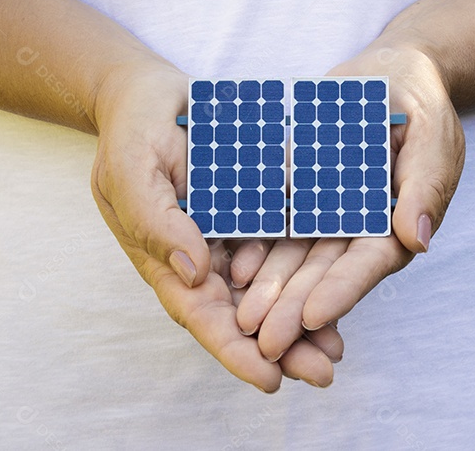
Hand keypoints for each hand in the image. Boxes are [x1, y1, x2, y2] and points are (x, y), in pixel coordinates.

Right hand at [89, 64, 336, 390]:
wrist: (153, 94)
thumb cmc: (133, 132)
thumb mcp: (133, 170)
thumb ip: (158, 221)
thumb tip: (195, 272)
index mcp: (167, 261)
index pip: (203, 317)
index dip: (235, 351)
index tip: (271, 378)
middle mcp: (204, 260)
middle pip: (244, 317)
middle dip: (282, 350)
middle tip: (323, 372)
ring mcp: (233, 239)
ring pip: (271, 293)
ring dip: (303, 323)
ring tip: (337, 350)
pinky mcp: (260, 215)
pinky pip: (287, 251)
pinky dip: (311, 275)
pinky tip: (341, 292)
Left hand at [247, 43, 464, 362]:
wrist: (390, 73)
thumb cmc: (423, 103)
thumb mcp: (434, 135)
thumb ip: (426, 185)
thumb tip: (418, 238)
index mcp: (398, 223)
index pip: (369, 264)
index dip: (342, 290)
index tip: (313, 317)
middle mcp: (360, 228)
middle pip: (325, 273)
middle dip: (295, 307)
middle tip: (264, 340)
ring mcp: (327, 213)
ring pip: (295, 258)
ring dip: (270, 289)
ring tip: (241, 319)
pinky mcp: (299, 193)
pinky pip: (274, 223)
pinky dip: (255, 247)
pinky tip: (230, 269)